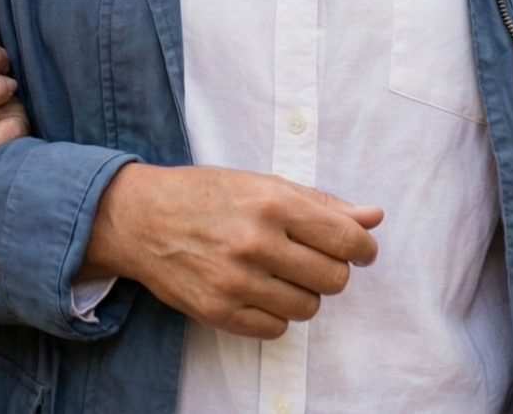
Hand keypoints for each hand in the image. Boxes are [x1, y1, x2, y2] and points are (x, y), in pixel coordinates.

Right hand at [75, 163, 382, 339]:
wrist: (139, 218)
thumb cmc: (205, 195)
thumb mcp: (262, 184)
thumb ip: (321, 203)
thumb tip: (373, 217)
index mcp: (272, 203)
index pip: (347, 239)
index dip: (362, 248)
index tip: (357, 249)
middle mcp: (256, 242)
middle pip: (334, 279)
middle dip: (331, 271)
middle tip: (309, 259)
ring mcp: (236, 281)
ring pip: (308, 307)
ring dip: (301, 293)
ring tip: (278, 273)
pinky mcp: (218, 311)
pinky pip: (275, 329)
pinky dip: (274, 313)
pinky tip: (258, 291)